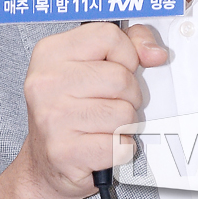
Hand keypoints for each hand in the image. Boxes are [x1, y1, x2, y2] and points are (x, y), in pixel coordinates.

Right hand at [0, 22, 166, 198]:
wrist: (42, 162)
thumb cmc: (69, 108)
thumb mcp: (89, 64)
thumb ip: (127, 45)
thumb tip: (154, 52)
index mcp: (50, 52)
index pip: (108, 36)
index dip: (126, 54)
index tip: (121, 66)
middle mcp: (47, 82)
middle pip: (121, 78)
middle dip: (129, 93)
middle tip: (113, 101)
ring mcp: (53, 118)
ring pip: (124, 113)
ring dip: (124, 123)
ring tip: (105, 123)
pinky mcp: (64, 152)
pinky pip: (119, 146)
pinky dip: (120, 148)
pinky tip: (102, 143)